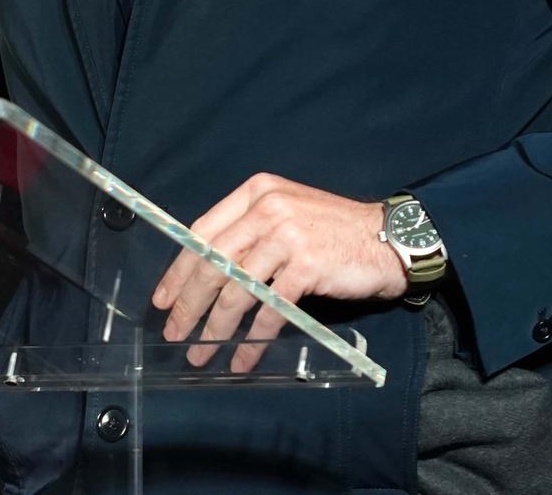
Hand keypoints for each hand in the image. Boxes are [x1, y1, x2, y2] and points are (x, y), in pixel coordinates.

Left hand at [150, 173, 404, 371]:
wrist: (389, 237)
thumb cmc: (333, 230)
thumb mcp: (285, 214)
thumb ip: (248, 233)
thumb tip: (205, 274)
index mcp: (255, 193)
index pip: (202, 233)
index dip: (178, 269)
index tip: (162, 298)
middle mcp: (266, 209)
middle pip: (212, 262)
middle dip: (189, 303)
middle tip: (174, 332)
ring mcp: (286, 235)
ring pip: (236, 290)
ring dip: (216, 328)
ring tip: (202, 353)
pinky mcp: (307, 265)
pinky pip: (270, 310)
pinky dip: (254, 339)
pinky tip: (243, 358)